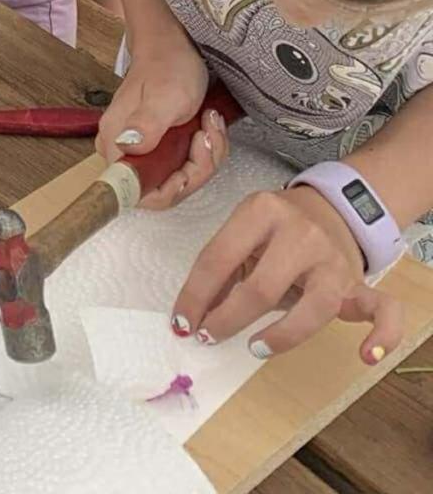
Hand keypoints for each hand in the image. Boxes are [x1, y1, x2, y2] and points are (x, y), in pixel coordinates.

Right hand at [98, 34, 216, 208]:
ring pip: (177, 176)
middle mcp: (123, 150)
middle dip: (196, 167)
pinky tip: (208, 125)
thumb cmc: (167, 66)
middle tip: (208, 135)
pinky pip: (184, 164)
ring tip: (210, 124)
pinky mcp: (158, 145)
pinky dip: (205, 150)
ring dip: (205, 156)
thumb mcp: (164, 96)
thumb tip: (126, 149)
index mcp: (116, 143)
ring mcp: (141, 149)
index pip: (135, 192)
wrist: (172, 45)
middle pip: (161, 187)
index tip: (190, 164)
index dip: (168, 188)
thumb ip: (146, 125)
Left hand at [173, 186, 401, 362]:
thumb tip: (191, 316)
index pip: (217, 258)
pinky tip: (366, 355)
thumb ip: (221, 269)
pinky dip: (381, 335)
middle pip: (262, 286)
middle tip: (209, 337)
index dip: (194, 296)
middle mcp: (301, 233)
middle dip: (228, 318)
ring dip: (283, 334)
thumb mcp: (243, 233)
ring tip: (255, 348)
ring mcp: (334, 259)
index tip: (181, 324)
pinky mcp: (359, 282)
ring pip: (316, 305)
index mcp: (261, 212)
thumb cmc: (275, 229)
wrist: (332, 207)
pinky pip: (382, 309)